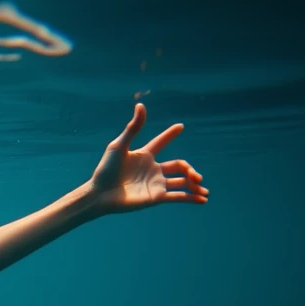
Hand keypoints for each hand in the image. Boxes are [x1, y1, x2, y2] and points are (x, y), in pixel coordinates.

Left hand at [86, 103, 208, 216]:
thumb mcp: (119, 146)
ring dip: (194, 185)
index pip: (160, 142)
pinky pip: (177, 197)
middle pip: (178, 166)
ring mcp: (154, 184)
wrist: (100, 194)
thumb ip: (133, 128)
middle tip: (196, 176)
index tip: (180, 126)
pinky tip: (203, 200)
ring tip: (205, 190)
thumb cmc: (105, 170)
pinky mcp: (155, 198)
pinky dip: (191, 199)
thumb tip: (141, 105)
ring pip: (181, 183)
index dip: (169, 135)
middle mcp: (152, 170)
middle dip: (190, 170)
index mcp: (144, 156)